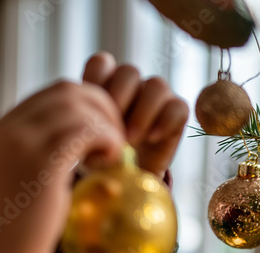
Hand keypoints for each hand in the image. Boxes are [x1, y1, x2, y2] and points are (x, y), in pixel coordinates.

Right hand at [0, 80, 126, 252]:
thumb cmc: (16, 225)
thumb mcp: (19, 176)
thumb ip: (39, 151)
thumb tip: (80, 139)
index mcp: (4, 128)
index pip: (57, 93)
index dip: (90, 106)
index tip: (103, 134)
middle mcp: (10, 128)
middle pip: (71, 92)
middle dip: (103, 110)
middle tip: (115, 141)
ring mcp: (23, 143)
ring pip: (81, 107)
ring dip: (107, 126)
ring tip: (110, 156)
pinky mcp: (43, 162)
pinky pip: (87, 131)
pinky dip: (107, 140)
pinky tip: (108, 164)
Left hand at [81, 52, 188, 176]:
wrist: (125, 181)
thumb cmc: (99, 156)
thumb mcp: (83, 142)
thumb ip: (81, 128)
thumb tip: (87, 129)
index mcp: (105, 83)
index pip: (101, 63)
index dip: (95, 81)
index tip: (88, 111)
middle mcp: (132, 85)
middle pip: (129, 72)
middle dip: (119, 99)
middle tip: (110, 129)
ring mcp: (156, 97)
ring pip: (156, 85)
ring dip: (142, 113)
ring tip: (129, 140)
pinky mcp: (176, 114)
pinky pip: (178, 106)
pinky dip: (164, 122)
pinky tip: (151, 139)